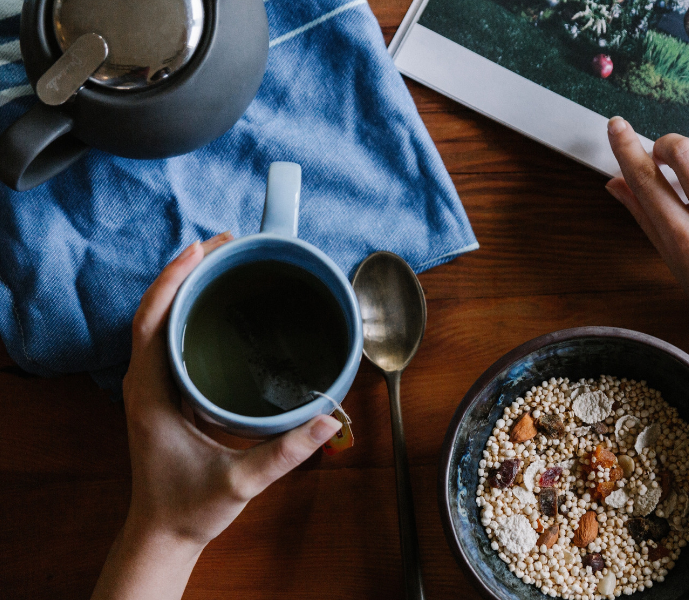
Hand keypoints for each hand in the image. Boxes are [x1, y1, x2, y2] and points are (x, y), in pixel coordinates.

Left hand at [94, 232, 341, 599]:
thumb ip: (285, 453)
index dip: (173, 280)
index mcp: (152, 394)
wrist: (164, 532)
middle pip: (155, 310)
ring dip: (187, 287)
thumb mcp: (240, 482)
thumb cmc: (189, 507)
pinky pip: (170, 338)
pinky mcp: (165, 392)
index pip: (151, 322)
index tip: (201, 248)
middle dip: (186, 270)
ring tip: (223, 261)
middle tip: (226, 244)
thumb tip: (328, 420)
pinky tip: (218, 305)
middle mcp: (146, 383)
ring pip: (160, 321)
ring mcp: (153, 386)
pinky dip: (190, 311)